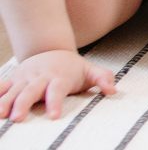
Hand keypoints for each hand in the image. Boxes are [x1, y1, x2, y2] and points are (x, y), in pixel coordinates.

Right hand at [0, 49, 115, 121]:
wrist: (52, 50)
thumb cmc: (72, 68)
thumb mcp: (89, 70)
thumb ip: (102, 78)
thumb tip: (113, 90)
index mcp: (58, 77)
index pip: (57, 89)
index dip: (55, 102)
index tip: (54, 117)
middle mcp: (40, 77)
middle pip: (31, 90)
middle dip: (24, 103)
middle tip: (19, 119)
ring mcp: (24, 78)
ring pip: (13, 90)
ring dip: (5, 102)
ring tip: (1, 115)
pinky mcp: (13, 80)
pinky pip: (1, 87)